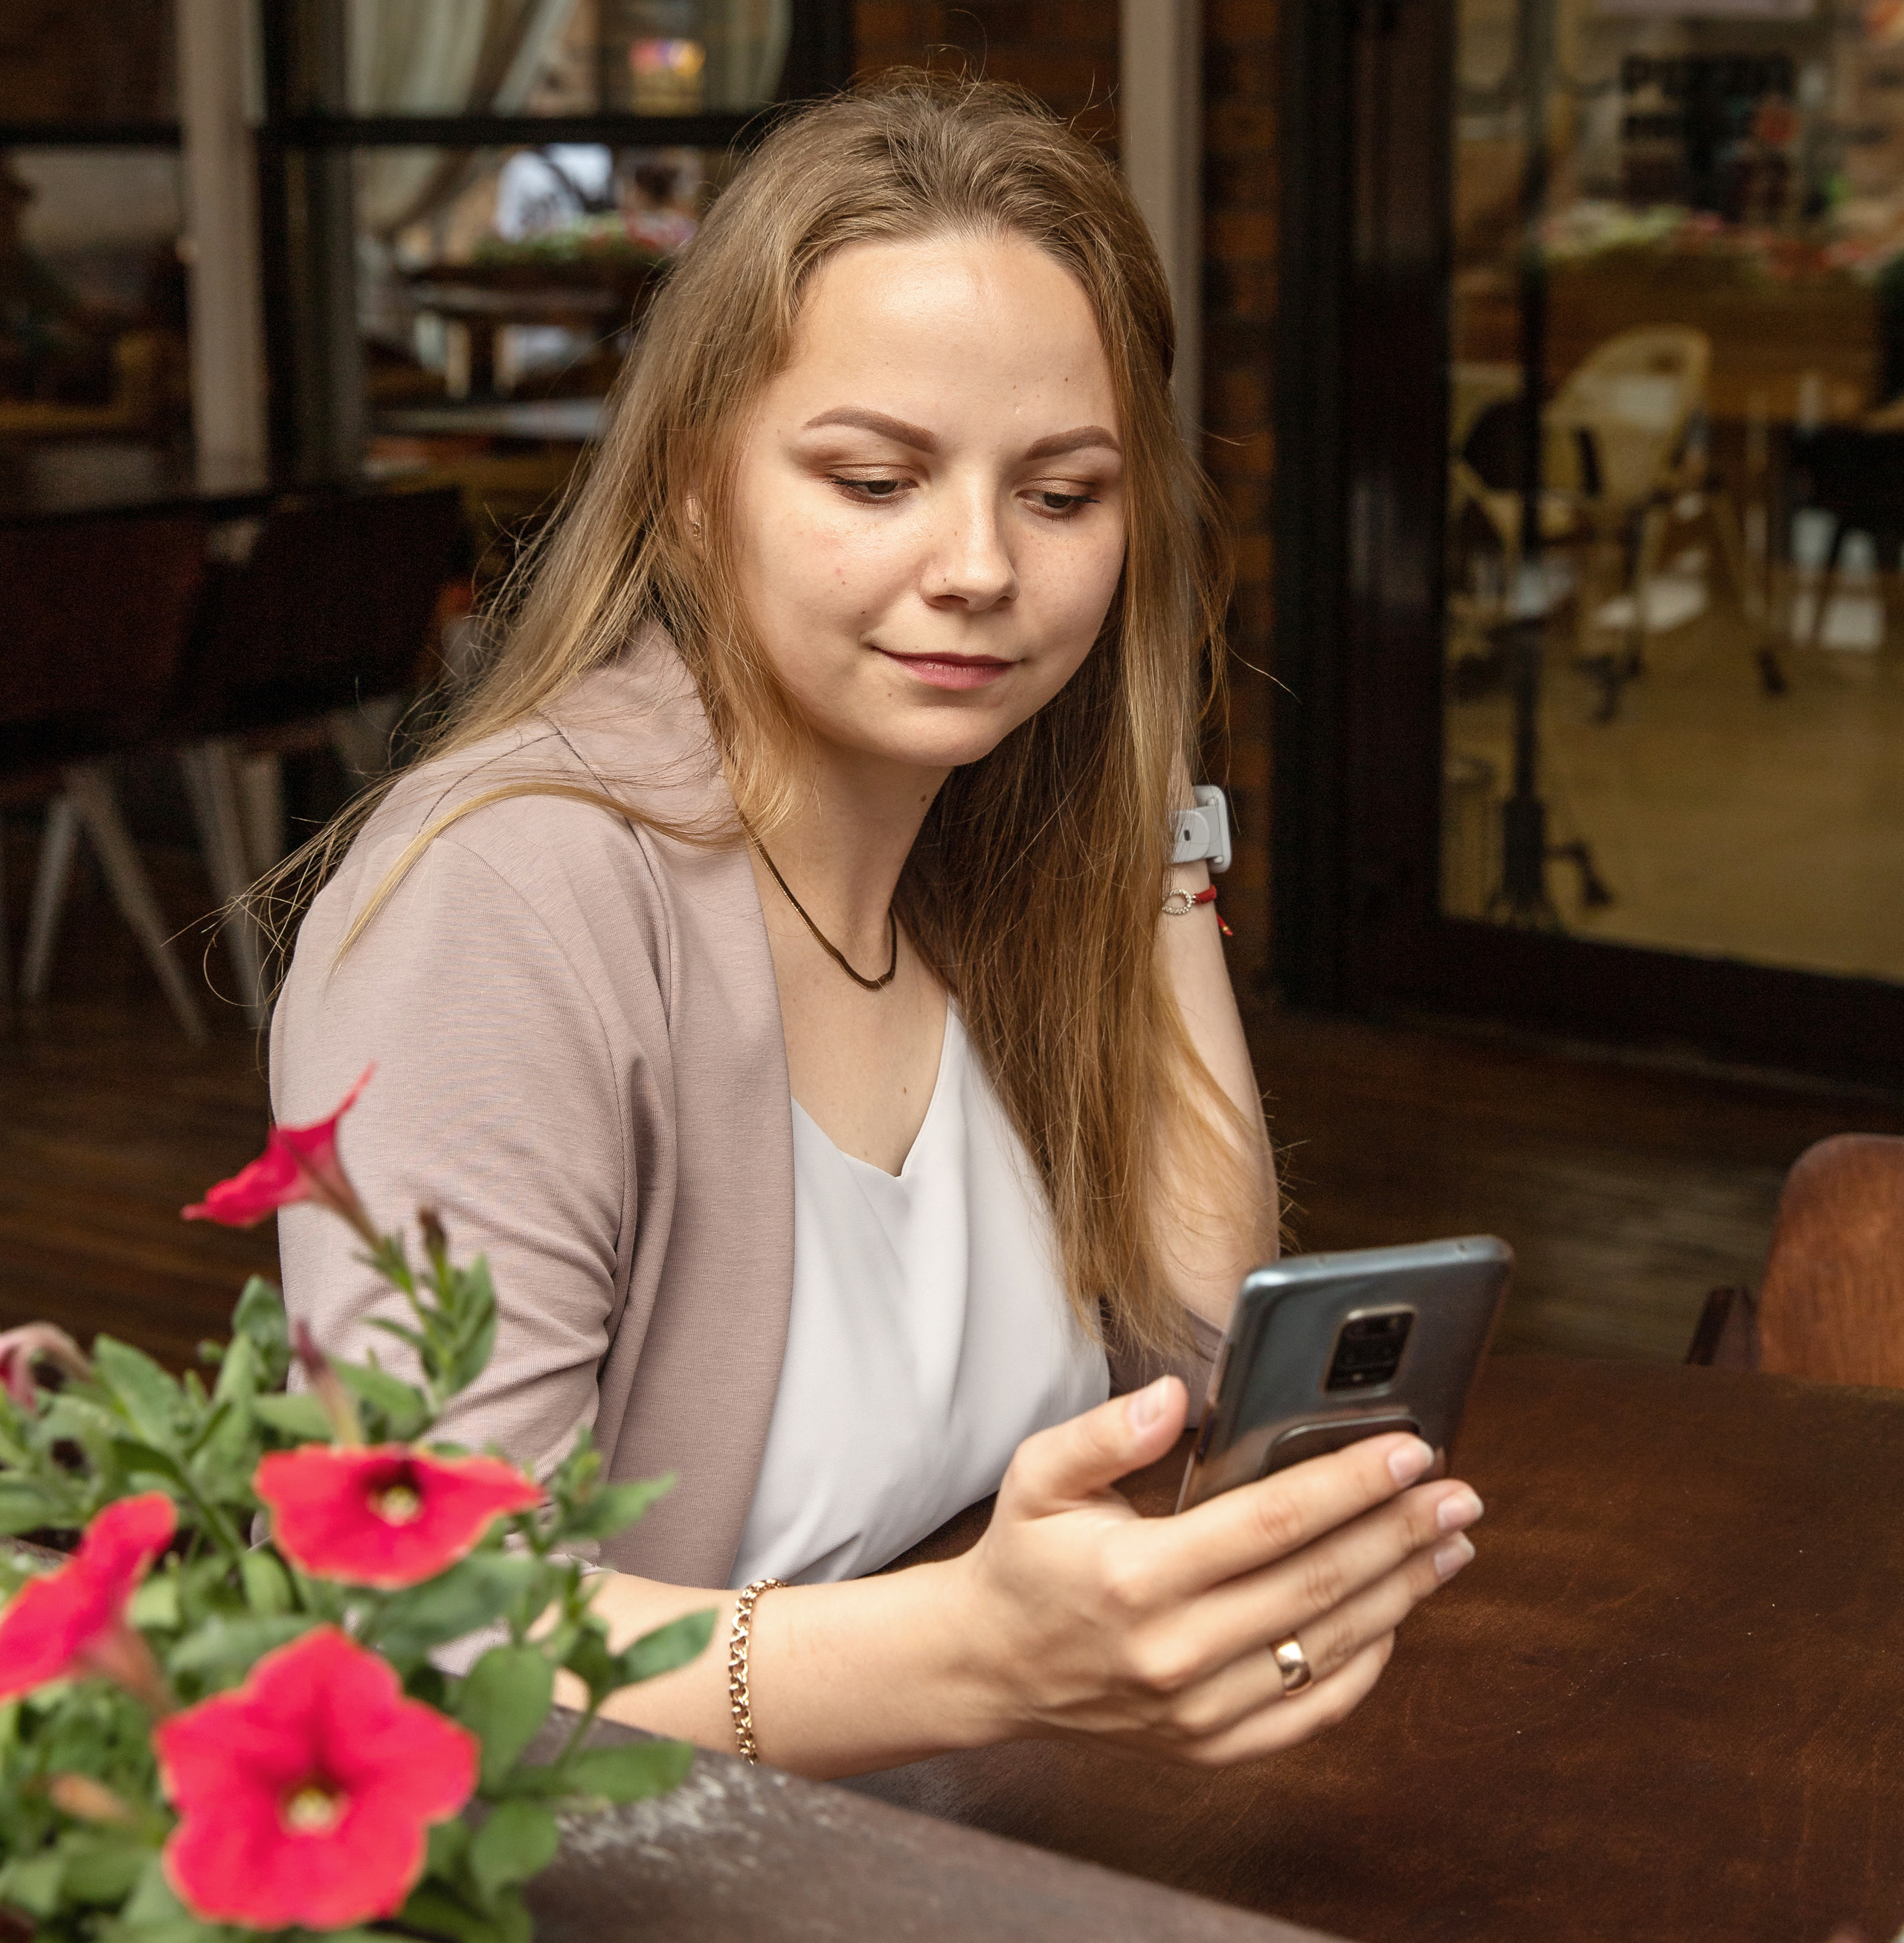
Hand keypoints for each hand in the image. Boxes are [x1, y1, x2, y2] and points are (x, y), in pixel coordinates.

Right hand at [949, 1374, 1481, 1767]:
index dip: (1350, 1483)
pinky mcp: (1210, 1745)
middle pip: (1318, 1584)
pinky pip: (1312, 1709)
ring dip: (1402, 1591)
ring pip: (1328, 1647)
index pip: (1273, 1523)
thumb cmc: (1026, 1556)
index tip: (1410, 1449)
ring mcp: (1196, 1709)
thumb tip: (1179, 1397)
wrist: (991, 1665)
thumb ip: (1105, 1431)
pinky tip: (1397, 1616)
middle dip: (1400, 1531)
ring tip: (1449, 1544)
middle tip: (1459, 1494)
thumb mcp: (1038, 1473)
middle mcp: (1173, 1650)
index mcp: (1135, 1576)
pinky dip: (1366, 1664)